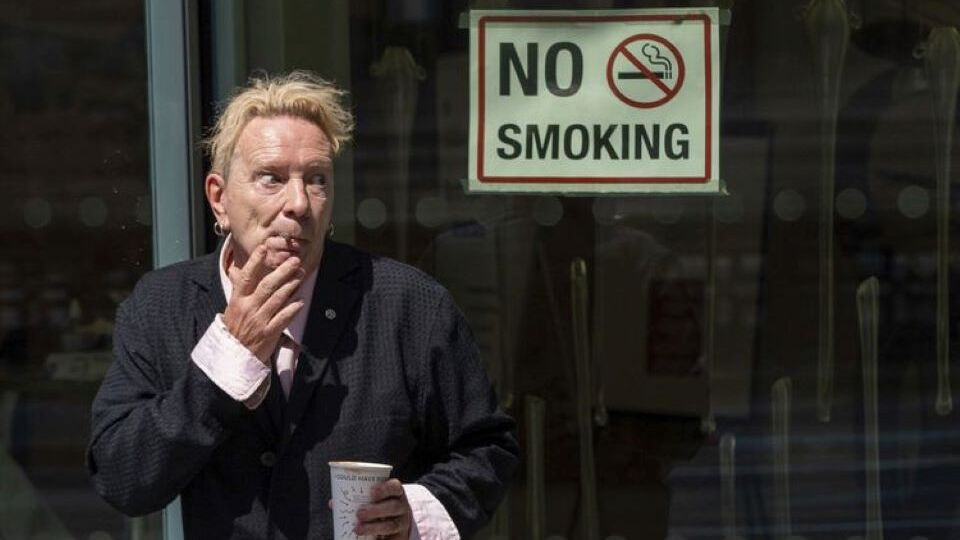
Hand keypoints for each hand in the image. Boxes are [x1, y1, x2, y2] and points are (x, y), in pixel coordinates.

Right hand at [222, 244, 304, 363]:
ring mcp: (259, 320)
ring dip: (291, 286)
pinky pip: (283, 318)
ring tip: (300, 275)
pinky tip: (300, 301)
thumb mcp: (231, 307)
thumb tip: (236, 270)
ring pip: (277, 299)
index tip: (264, 248)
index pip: (246, 277)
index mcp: (237, 300)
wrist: (233, 355)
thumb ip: (238, 289)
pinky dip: (292, 309)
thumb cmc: (235, 328)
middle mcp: (248, 308)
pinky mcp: (268, 333)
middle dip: (282, 271)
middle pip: (267, 285)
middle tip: (294, 260)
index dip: (255, 261)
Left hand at [354, 479, 411, 538]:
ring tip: (358, 529)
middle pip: (393, 507)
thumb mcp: (374, 500)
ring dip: (373, 527)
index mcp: (396, 493)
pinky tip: (369, 538)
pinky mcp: (399, 536)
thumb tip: (337, 503)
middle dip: (376, 510)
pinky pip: (391, 539)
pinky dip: (380, 538)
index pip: (394, 487)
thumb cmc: (380, 507)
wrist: (393, 523)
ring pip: (391, 525)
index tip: (372, 492)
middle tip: (359, 513)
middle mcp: (401, 507)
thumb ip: (361, 499)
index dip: (384, 489)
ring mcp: (401, 522)